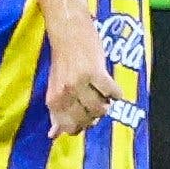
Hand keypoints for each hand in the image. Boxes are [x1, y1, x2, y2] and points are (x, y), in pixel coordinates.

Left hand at [45, 20, 113, 141]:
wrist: (68, 33)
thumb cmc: (62, 61)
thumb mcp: (55, 88)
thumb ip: (56, 112)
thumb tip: (54, 135)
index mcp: (53, 99)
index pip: (69, 128)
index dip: (81, 127)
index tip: (85, 118)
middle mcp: (65, 94)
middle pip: (88, 121)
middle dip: (95, 117)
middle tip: (95, 102)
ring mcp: (80, 84)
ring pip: (102, 109)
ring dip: (106, 104)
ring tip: (101, 91)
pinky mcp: (96, 73)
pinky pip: (114, 94)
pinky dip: (116, 92)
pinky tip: (109, 84)